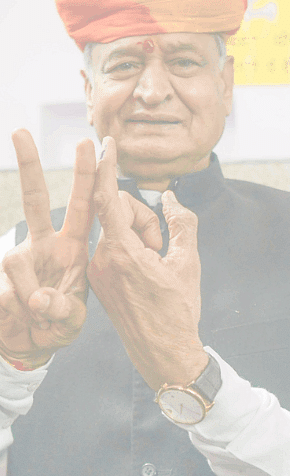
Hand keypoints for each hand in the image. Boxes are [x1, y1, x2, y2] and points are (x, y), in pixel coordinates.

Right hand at [0, 131, 95, 369]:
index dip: (92, 179)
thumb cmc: (58, 324)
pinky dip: (18, 310)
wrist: (29, 344)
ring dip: (34, 299)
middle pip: (35, 201)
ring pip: (15, 264)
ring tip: (44, 318)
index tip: (94, 144)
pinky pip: (5, 291)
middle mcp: (45, 246)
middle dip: (29, 167)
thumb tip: (36, 298)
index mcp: (75, 248)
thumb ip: (61, 309)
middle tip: (21, 132)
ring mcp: (17, 259)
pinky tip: (26, 318)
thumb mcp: (71, 319)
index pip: (87, 208)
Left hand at [87, 137, 206, 389]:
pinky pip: (115, 248)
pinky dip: (134, 250)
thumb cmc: (178, 310)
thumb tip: (171, 198)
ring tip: (159, 267)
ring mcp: (98, 269)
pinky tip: (150, 273)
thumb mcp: (188, 262)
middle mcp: (102, 258)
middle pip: (121, 214)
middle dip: (146, 221)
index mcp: (122, 252)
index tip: (106, 143)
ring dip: (142, 240)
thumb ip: (181, 224)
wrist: (162, 352)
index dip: (108, 169)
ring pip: (119, 231)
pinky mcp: (99, 278)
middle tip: (165, 249)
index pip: (110, 200)